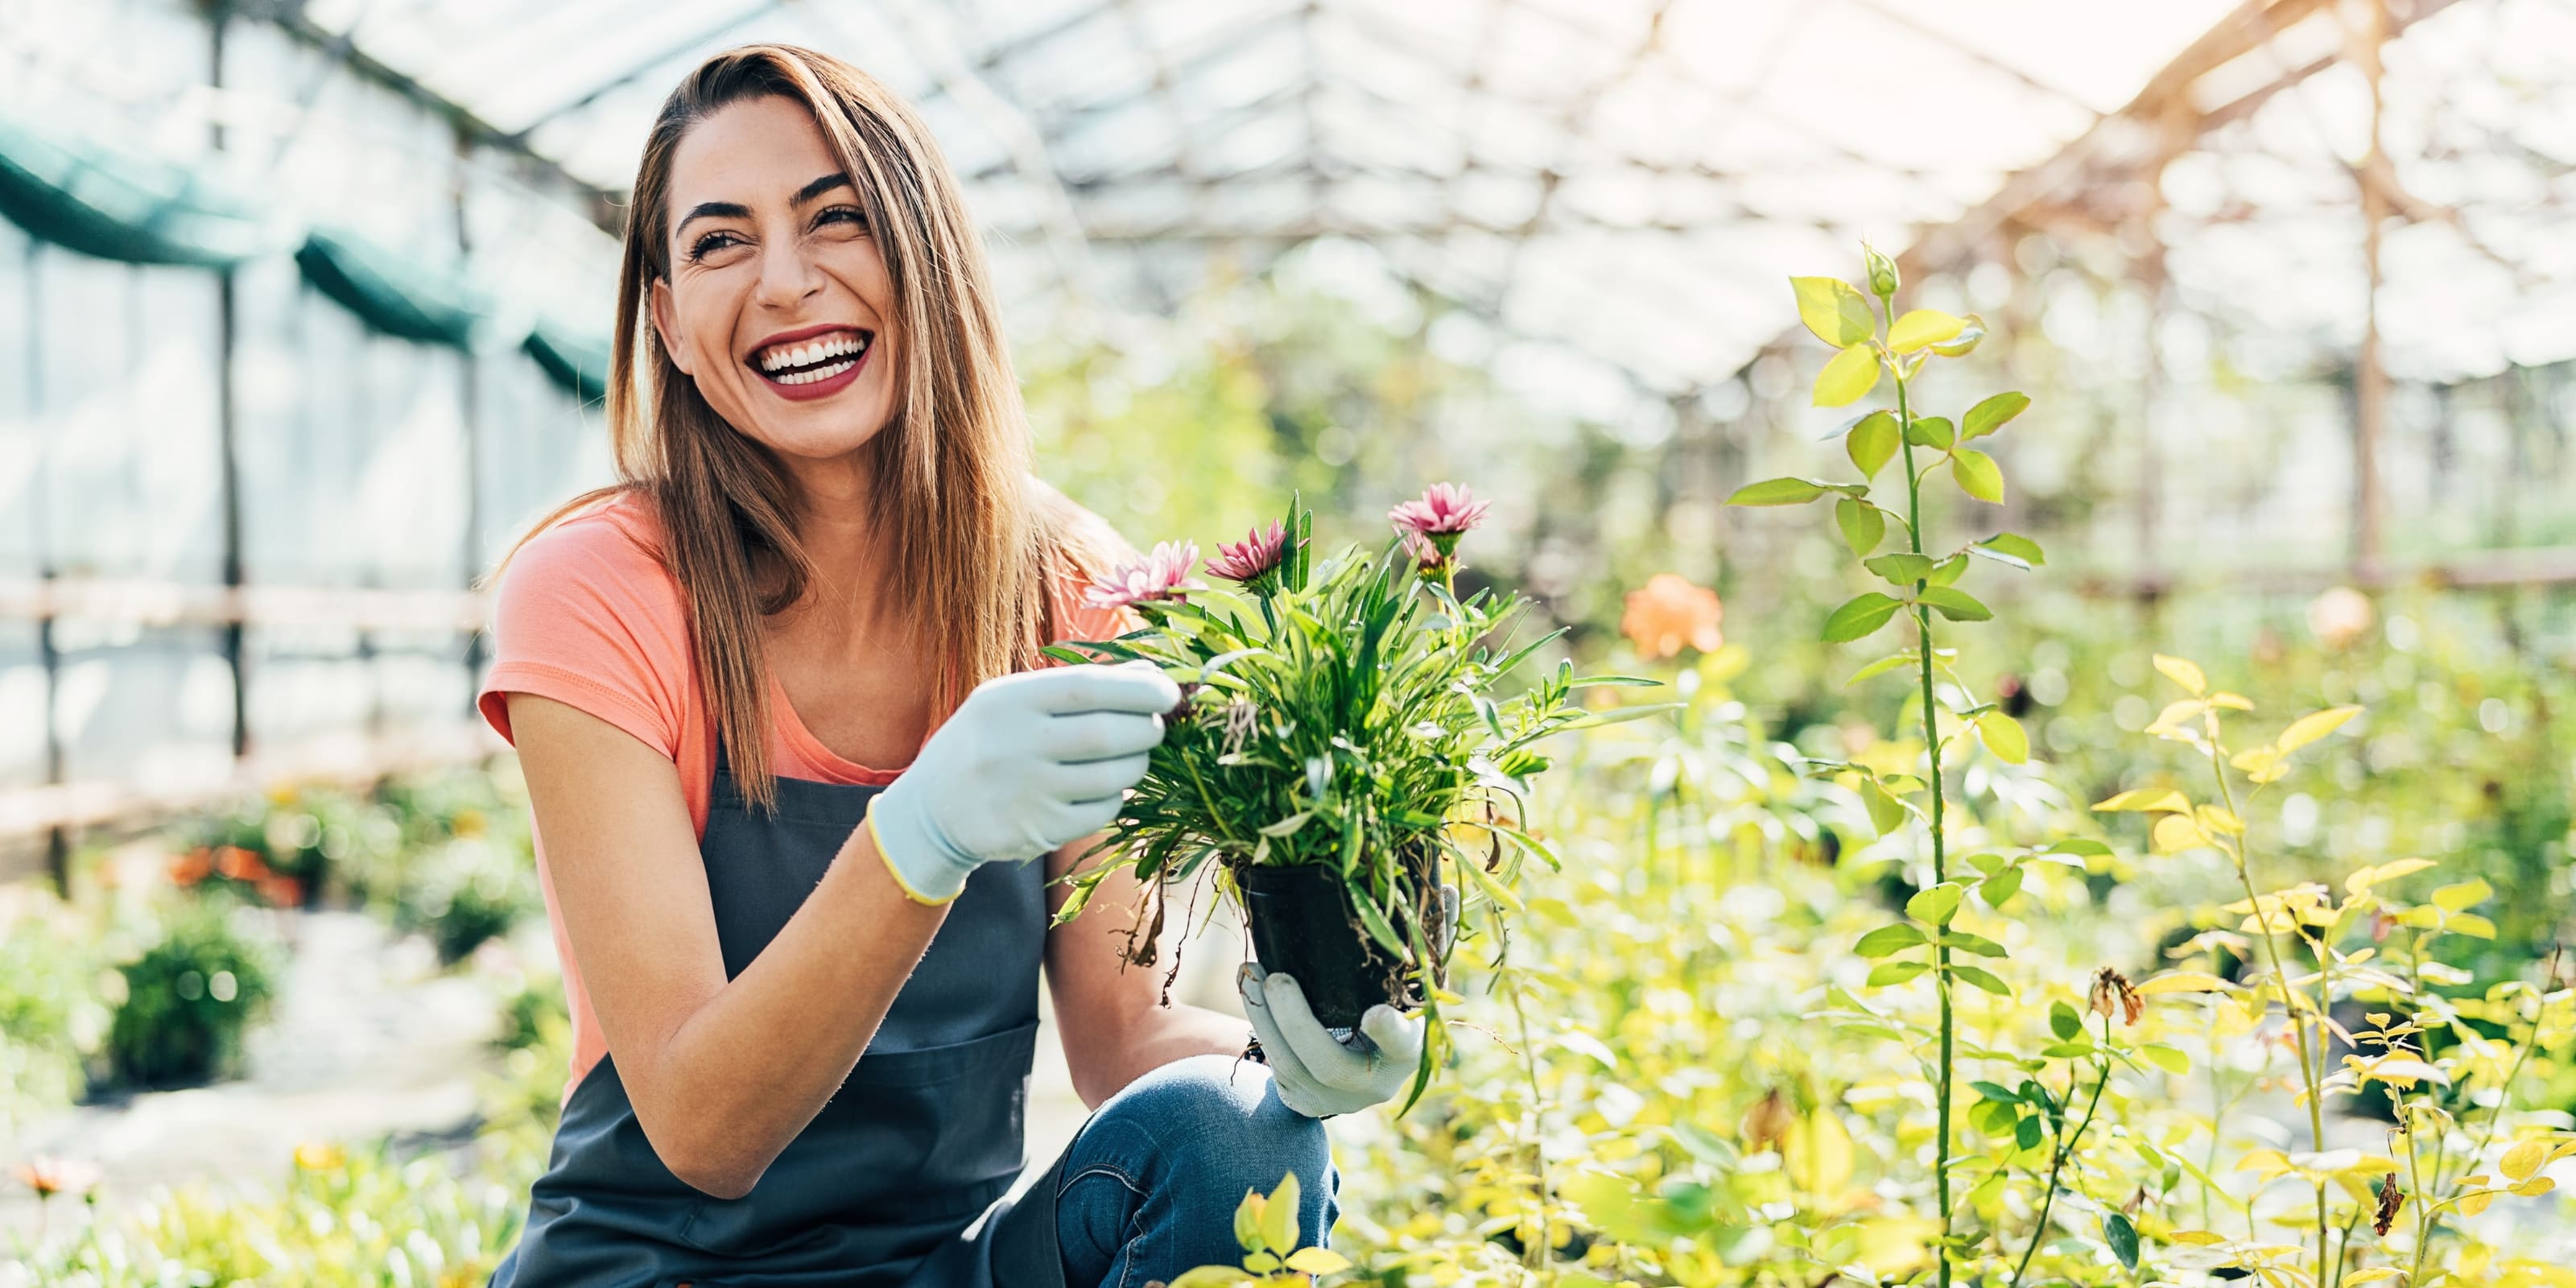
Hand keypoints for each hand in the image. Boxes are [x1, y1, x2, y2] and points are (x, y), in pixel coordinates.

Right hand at [865, 660, 1178, 904]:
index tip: (1169, 693)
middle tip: (1154, 727)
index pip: (1089, 688)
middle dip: (1146, 729)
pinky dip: (1115, 797)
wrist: (933, 810)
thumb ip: (1076, 686)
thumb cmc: (989, 741)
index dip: (1139, 690)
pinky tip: (1102, 787)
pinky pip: (1103, 811)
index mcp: (1010, 701)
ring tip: (1130, 756)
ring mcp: (1027, 792)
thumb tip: (1150, 678)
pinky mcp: (1039, 830)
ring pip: (1113, 777)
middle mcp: (1016, 745)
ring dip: (1137, 765)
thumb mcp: (1014, 700)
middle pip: (1108, 735)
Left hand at [1237, 962, 1424, 1118]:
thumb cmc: (1382, 1009)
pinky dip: (1260, 1027)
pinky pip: (1276, 1067)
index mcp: (1407, 1052)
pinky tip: (1251, 992)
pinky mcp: (1304, 1102)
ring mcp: (1338, 1102)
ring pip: (1291, 1068)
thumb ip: (1381, 979)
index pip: (1402, 1044)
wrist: (1364, 1061)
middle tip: (1276, 979)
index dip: (1389, 1032)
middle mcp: (1376, 1086)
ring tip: (1249, 974)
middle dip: (1295, 1021)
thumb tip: (1351, 925)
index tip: (1376, 1013)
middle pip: (1330, 1065)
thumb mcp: (1396, 997)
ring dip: (1263, 1018)